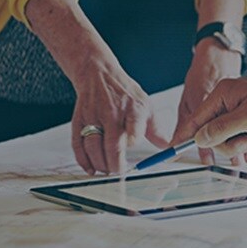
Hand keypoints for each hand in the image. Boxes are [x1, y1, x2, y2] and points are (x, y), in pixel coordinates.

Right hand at [25, 0, 167, 174]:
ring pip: (93, 146)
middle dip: (115, 164)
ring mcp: (94, 117)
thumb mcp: (145, 105)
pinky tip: (91, 169)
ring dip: (100, 164)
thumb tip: (168, 147)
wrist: (98, 74)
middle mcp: (113, 113)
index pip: (134, 127)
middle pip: (113, 144)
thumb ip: (155, 129)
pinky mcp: (79, 120)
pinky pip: (78, 144)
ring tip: (107, 171)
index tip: (134, 149)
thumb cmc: (124, 92)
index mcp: (133, 108)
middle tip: (119, 174)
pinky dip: (83, 160)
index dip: (134, 140)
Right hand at [173, 38, 246, 165]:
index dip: (184, 136)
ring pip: (226, 140)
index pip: (196, 119)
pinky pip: (240, 140)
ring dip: (242, 144)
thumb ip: (221, 129)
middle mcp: (228, 101)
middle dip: (228, 143)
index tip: (170, 151)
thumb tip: (199, 139)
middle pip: (211, 134)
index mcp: (222, 94)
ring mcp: (239, 112)